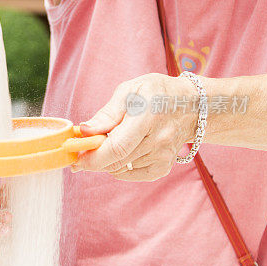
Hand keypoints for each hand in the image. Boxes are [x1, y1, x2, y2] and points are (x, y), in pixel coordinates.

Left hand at [73, 73, 198, 180]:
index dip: (93, 156)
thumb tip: (84, 131)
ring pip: (121, 168)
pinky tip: (122, 153)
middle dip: (92, 159)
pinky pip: (132, 174)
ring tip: (110, 141)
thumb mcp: (130, 91)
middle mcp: (159, 139)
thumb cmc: (156, 93)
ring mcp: (164, 156)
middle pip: (116, 161)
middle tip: (80, 151)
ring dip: (107, 160)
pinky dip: (120, 168)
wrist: (191, 106)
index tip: (75, 157)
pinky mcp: (164, 167)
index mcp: (148, 116)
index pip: (118, 146)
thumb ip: (107, 113)